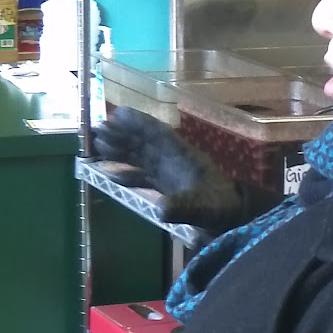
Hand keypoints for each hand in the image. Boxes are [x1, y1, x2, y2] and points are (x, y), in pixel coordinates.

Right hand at [93, 106, 262, 231]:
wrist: (235, 220)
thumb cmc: (222, 208)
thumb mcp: (205, 208)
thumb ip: (184, 207)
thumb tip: (160, 209)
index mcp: (184, 156)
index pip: (158, 134)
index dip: (139, 122)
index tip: (117, 112)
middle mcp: (173, 161)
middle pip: (144, 142)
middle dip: (122, 134)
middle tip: (97, 127)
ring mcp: (169, 173)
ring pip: (141, 156)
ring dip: (120, 150)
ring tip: (97, 143)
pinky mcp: (166, 187)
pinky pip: (142, 176)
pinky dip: (127, 174)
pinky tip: (111, 174)